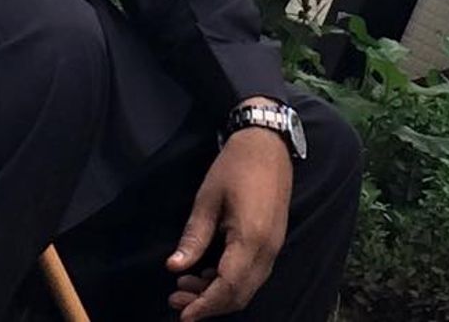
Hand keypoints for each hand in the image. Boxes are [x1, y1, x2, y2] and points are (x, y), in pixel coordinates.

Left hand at [166, 127, 292, 318]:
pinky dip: (230, 281)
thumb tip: (174, 267)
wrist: (267, 143)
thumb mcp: (208, 198)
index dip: (204, 305)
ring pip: (247, 287)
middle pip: (239, 295)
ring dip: (218, 293)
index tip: (182, 315)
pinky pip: (253, 274)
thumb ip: (194, 236)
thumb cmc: (235, 166)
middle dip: (208, 304)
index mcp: (251, 239)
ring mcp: (274, 247)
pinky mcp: (274, 242)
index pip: (228, 287)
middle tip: (176, 297)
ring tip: (185, 283)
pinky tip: (207, 270)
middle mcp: (268, 250)